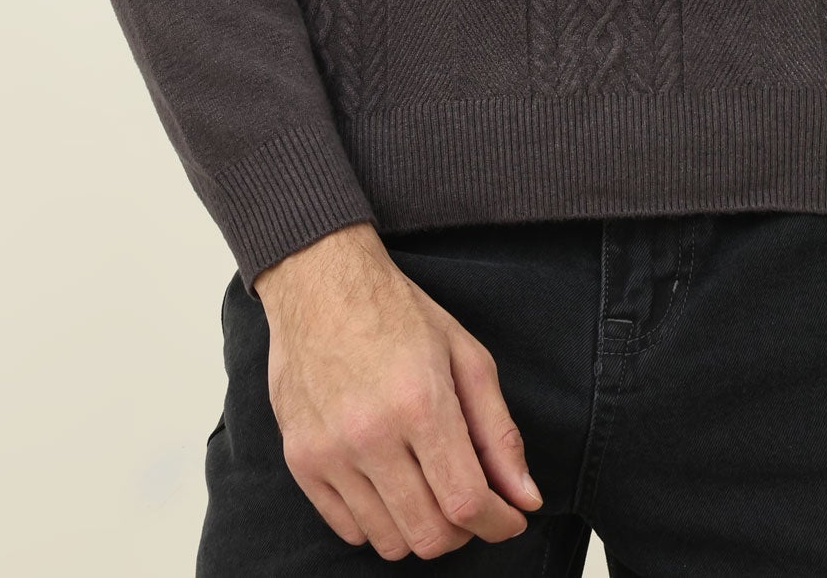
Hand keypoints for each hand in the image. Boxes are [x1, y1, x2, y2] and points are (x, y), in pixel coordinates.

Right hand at [254, 224, 543, 558]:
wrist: (320, 284)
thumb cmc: (397, 313)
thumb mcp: (465, 356)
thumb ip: (499, 432)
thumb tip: (526, 498)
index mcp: (420, 402)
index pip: (467, 502)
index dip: (499, 524)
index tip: (511, 520)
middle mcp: (370, 435)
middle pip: (429, 535)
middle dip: (464, 532)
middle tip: (472, 503)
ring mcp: (329, 453)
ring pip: (388, 542)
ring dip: (421, 530)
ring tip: (431, 492)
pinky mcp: (300, 462)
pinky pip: (349, 530)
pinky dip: (380, 523)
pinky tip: (392, 487)